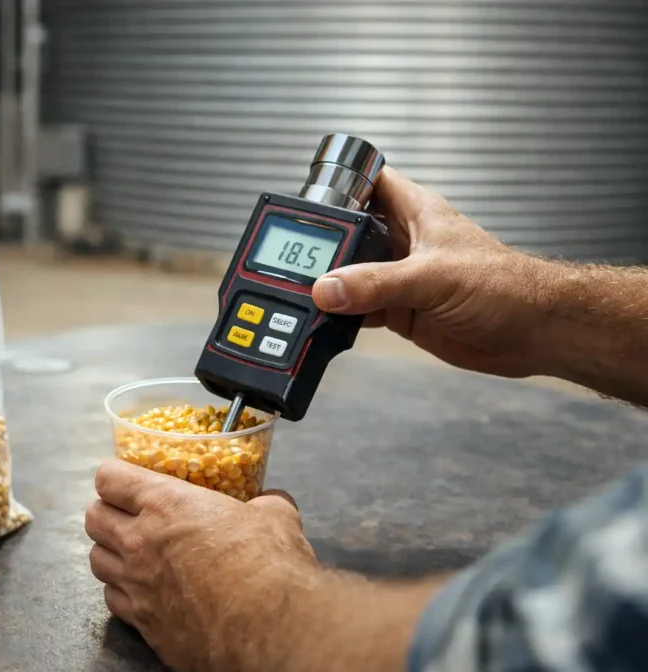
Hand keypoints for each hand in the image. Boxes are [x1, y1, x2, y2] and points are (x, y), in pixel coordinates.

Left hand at [86, 459, 312, 671]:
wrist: (267, 633)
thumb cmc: (270, 567)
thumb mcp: (274, 518)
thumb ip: (266, 505)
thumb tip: (273, 501)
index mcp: (166, 505)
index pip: (110, 478)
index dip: (115, 476)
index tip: (124, 479)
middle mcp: (140, 543)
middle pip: (94, 518)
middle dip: (106, 512)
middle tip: (125, 515)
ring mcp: (137, 587)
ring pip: (97, 561)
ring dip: (110, 553)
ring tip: (130, 554)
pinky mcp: (143, 625)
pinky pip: (113, 601)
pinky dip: (122, 594)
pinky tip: (142, 593)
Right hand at [311, 166, 550, 378]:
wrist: (534, 333)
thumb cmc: (506, 286)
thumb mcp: (433, 277)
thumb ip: (377, 283)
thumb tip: (327, 288)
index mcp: (415, 212)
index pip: (368, 182)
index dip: (338, 184)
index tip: (304, 199)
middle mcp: (404, 241)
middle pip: (349, 232)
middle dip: (324, 244)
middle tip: (293, 257)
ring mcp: (401, 277)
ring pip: (351, 274)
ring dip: (331, 285)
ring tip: (301, 291)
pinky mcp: (402, 310)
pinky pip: (360, 308)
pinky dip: (342, 316)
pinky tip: (325, 319)